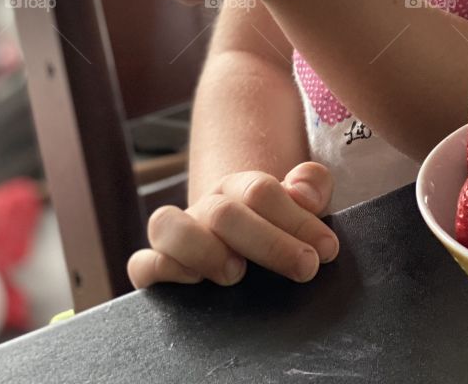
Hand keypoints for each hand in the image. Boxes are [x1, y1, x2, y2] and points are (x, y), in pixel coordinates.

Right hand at [127, 162, 338, 288]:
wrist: (240, 242)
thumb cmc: (275, 226)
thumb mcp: (300, 204)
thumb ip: (311, 186)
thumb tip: (304, 192)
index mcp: (240, 188)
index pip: (262, 191)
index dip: (297, 219)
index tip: (326, 248)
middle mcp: (205, 206)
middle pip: (225, 212)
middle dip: (270, 242)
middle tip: (305, 266)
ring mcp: (178, 234)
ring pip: (166, 224)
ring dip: (203, 248)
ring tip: (236, 273)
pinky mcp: (156, 265)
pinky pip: (141, 263)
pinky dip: (160, 269)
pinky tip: (194, 283)